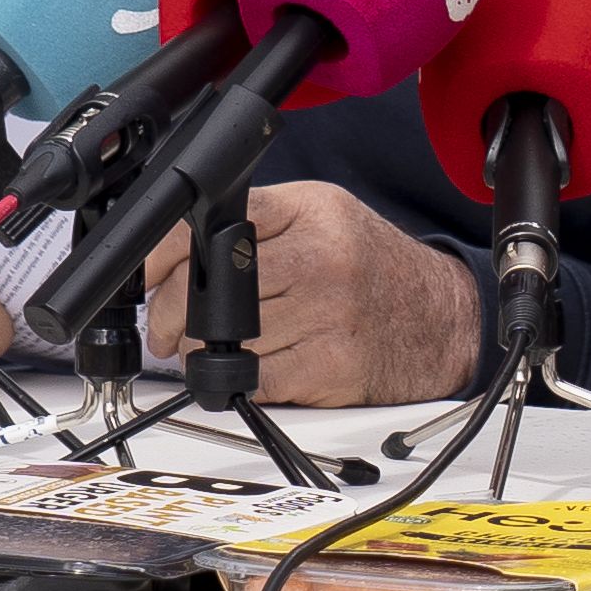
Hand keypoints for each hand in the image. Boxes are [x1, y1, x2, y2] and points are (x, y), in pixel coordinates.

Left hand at [100, 179, 484, 404]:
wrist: (443, 321)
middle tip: (167, 327)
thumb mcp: (323, 216)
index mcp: (312, 212)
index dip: (164, 253)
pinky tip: (249, 366)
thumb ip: (259, 222)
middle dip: (170, 314)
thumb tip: (172, 252)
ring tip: (214, 346)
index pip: (214, 224)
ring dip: (199, 352)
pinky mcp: (330, 367)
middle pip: (207, 289)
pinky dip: (238, 379)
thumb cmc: (373, 270)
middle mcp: (321, 258)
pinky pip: (254, 378)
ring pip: (222, 339)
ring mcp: (328, 315)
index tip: (147, 274)